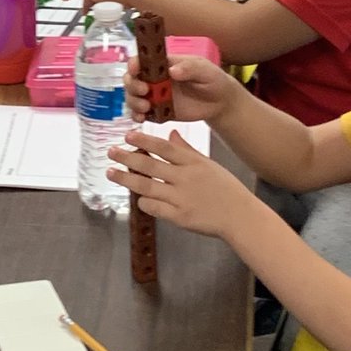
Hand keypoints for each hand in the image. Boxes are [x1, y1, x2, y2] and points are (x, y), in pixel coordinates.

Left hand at [106, 129, 251, 237]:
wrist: (240, 217)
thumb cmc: (226, 189)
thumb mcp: (208, 164)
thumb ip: (187, 150)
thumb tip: (170, 133)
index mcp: (193, 163)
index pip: (164, 147)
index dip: (144, 141)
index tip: (128, 136)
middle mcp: (185, 178)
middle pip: (150, 166)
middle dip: (127, 158)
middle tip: (110, 152)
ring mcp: (181, 198)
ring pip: (146, 186)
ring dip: (126, 179)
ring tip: (111, 172)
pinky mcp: (179, 217)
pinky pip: (154, 207)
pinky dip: (143, 201)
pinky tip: (137, 197)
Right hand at [124, 55, 236, 123]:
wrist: (220, 102)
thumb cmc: (213, 80)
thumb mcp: (205, 70)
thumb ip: (190, 68)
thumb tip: (172, 70)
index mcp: (163, 64)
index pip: (142, 60)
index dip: (134, 64)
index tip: (135, 69)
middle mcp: (154, 79)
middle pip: (132, 79)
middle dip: (132, 85)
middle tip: (144, 91)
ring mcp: (154, 96)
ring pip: (133, 97)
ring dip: (134, 102)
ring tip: (146, 108)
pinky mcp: (157, 112)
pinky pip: (140, 114)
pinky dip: (136, 116)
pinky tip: (142, 119)